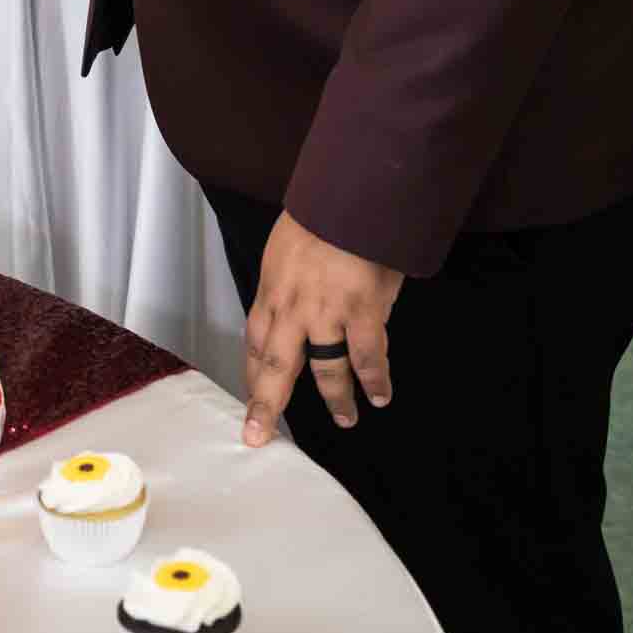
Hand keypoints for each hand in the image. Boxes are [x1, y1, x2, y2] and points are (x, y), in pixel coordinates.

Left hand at [242, 211, 403, 444]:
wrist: (350, 197)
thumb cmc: (321, 213)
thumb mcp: (285, 247)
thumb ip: (288, 282)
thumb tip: (296, 309)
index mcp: (272, 289)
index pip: (256, 342)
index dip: (254, 374)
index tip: (253, 397)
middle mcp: (293, 308)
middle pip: (277, 368)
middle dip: (268, 406)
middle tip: (260, 435)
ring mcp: (328, 314)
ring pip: (327, 371)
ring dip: (337, 399)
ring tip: (346, 418)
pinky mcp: (363, 313)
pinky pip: (368, 358)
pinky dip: (375, 381)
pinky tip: (380, 396)